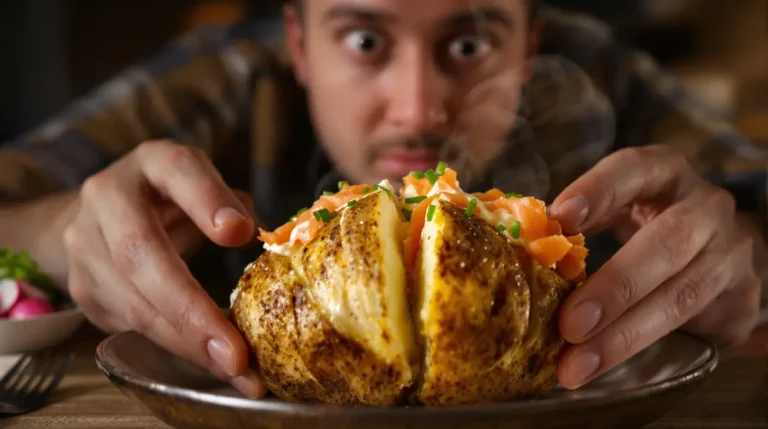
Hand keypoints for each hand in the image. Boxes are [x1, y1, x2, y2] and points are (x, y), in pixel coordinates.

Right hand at [63, 140, 265, 397]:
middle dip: (190, 308)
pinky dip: (172, 348)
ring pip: (130, 301)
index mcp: (152, 163)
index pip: (178, 170)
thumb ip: (232, 206)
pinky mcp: (82, 287)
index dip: (207, 201)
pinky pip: (127, 324)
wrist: (103, 213)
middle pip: (140, 252)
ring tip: (233, 370)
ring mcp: (85, 244)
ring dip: (184, 342)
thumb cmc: (172, 199)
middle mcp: (108, 197)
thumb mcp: (205, 188)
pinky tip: (208, 364)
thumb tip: (262, 239)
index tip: (239, 233)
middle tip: (235, 352)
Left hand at [549, 145, 761, 388]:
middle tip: (569, 324)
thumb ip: (578, 224)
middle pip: (666, 242)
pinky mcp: (741, 295)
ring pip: (682, 294)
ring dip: (626, 334)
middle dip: (614, 286)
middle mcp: (704, 206)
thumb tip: (520, 250)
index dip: (598, 191)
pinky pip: (697, 327)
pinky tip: (608, 368)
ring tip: (579, 363)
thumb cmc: (644, 228)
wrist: (713, 258)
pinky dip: (647, 349)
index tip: (560, 219)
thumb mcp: (615, 212)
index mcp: (663, 173)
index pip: (632, 169)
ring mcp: (729, 251)